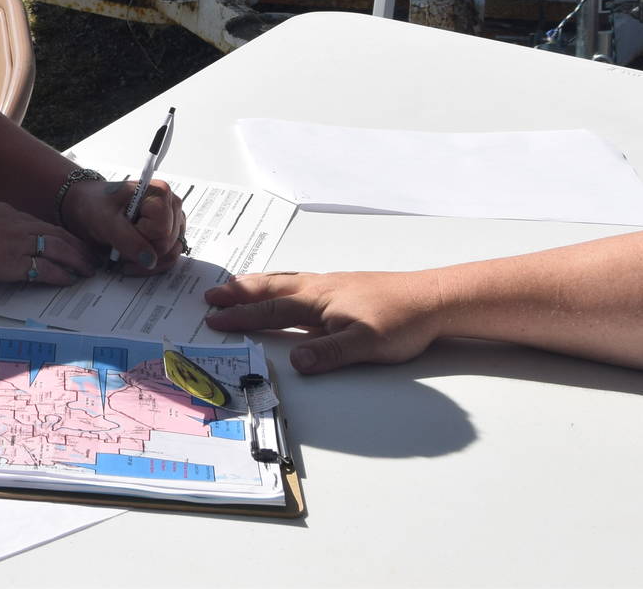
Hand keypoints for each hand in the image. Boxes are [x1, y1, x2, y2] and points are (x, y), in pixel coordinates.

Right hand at [0, 194, 97, 286]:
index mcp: (7, 212)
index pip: (42, 224)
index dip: (61, 234)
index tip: (72, 241)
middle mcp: (18, 224)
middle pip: (58, 234)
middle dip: (78, 246)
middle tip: (92, 256)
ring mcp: (17, 243)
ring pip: (59, 249)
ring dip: (77, 260)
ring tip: (89, 270)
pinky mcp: (13, 263)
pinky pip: (46, 269)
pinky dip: (62, 274)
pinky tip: (71, 280)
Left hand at [61, 177, 186, 272]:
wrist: (89, 207)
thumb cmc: (96, 207)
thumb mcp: (106, 223)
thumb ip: (128, 241)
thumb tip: (150, 260)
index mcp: (160, 193)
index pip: (161, 231)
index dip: (140, 238)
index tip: (121, 232)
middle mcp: (173, 204)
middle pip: (168, 244)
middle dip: (141, 252)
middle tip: (119, 245)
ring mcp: (174, 220)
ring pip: (171, 253)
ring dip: (146, 262)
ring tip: (124, 253)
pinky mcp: (171, 234)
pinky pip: (169, 257)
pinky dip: (151, 265)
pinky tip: (132, 260)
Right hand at [202, 270, 447, 372]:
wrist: (431, 299)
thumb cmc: (401, 322)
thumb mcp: (365, 344)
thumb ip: (328, 353)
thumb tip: (294, 362)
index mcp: (318, 301)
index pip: (271, 309)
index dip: (241, 315)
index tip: (213, 318)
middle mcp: (319, 288)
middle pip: (271, 288)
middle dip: (239, 292)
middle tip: (211, 295)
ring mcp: (331, 285)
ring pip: (284, 280)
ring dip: (256, 283)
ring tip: (236, 284)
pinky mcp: (343, 286)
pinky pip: (298, 280)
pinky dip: (279, 280)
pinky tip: (284, 286)